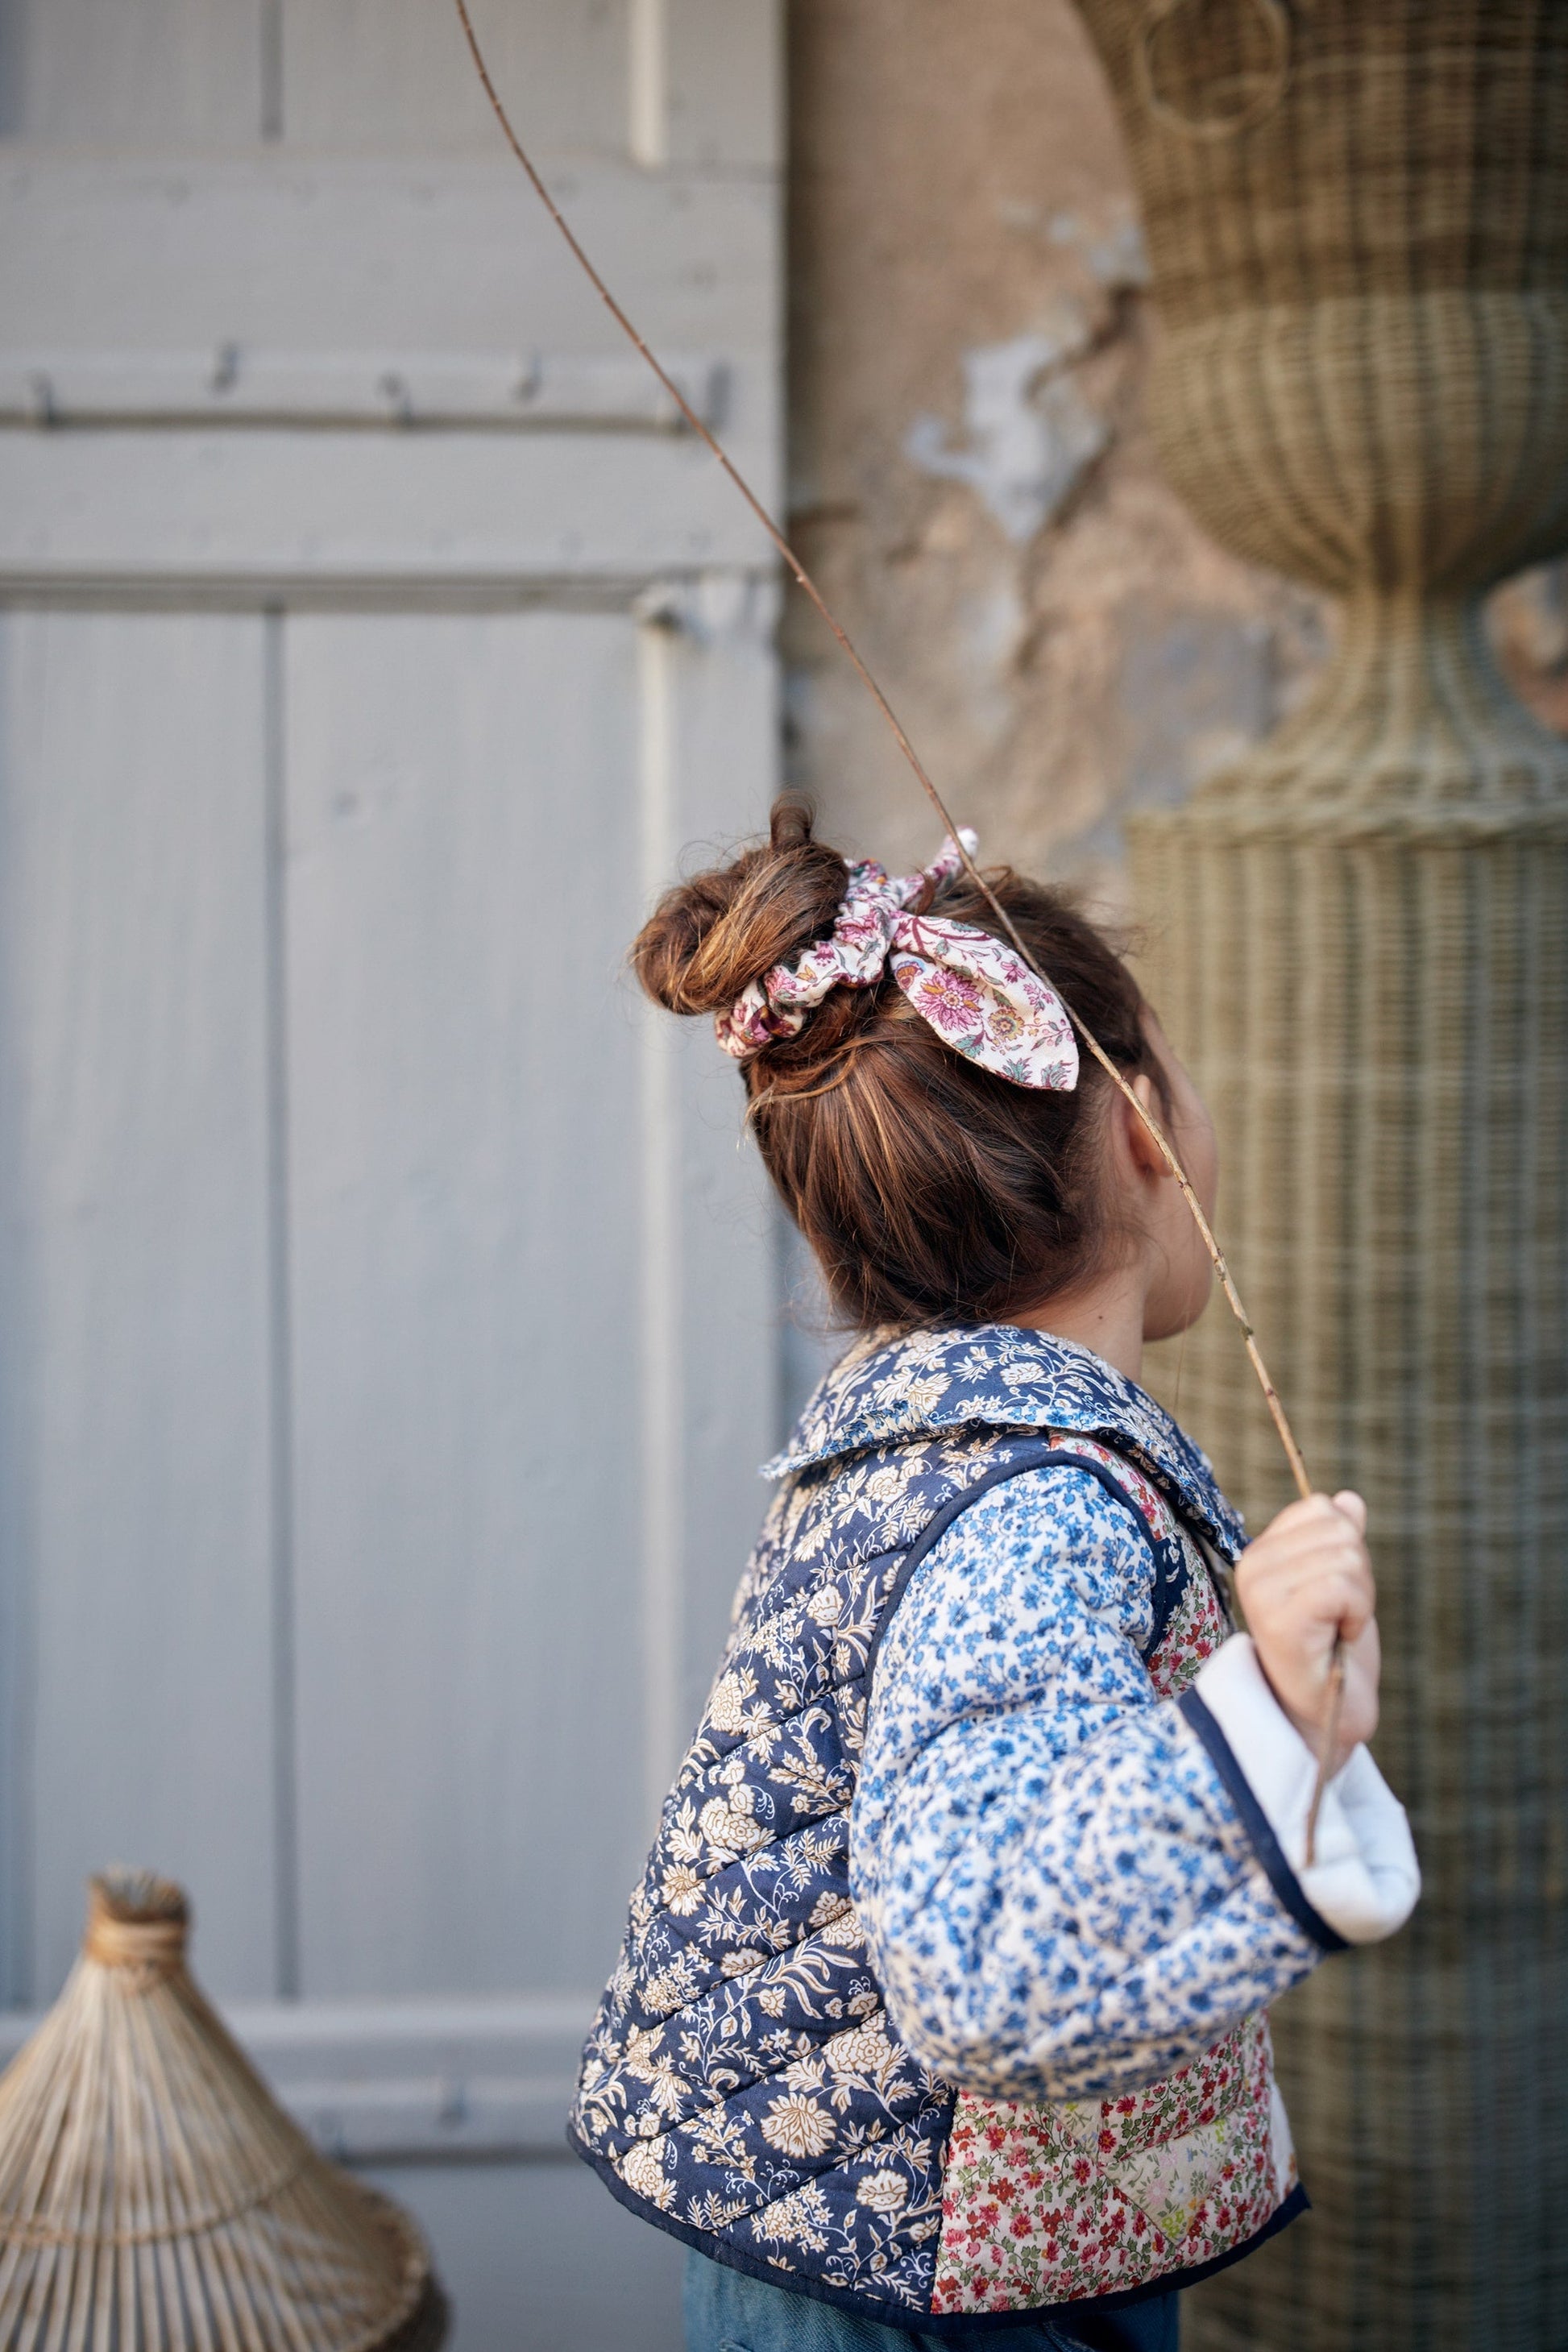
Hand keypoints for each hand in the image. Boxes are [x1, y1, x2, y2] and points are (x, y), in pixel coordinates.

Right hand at [1233, 1491, 1379, 1775]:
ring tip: (1336, 1630)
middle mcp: (1251, 1564)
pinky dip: (1357, 1615)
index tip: (1335, 1597)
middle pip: (1340, 1530)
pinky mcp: (1279, 1618)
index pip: (1323, 1509)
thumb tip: (1348, 1498)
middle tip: (1339, 1619)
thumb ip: (1339, 1541)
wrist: (1323, 1716)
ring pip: (1346, 1557)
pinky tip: (1337, 1640)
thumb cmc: (1331, 1653)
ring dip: (1360, 1600)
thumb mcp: (1341, 1587)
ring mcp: (1261, 1590)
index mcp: (1261, 1552)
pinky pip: (1343, 1586)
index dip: (1347, 1551)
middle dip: (1359, 1576)